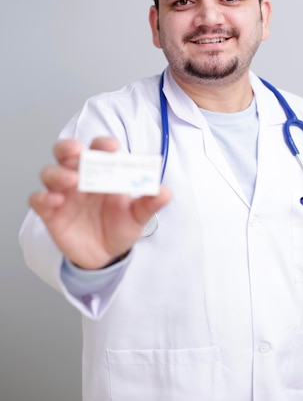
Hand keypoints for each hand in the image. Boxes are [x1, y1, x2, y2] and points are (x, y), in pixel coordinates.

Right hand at [29, 137, 170, 268]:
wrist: (105, 256)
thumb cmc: (120, 227)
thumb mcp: (138, 217)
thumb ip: (149, 204)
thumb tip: (166, 192)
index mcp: (103, 172)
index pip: (99, 148)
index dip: (103, 144)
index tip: (110, 147)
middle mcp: (80, 177)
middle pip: (66, 152)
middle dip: (69, 147)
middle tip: (77, 152)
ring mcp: (63, 193)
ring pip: (49, 172)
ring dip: (57, 172)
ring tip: (71, 181)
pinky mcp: (50, 212)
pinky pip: (38, 199)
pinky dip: (43, 197)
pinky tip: (55, 201)